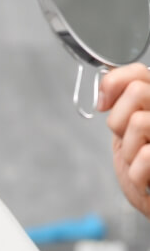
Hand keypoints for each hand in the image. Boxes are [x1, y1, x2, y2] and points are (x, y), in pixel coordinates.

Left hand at [98, 63, 149, 218]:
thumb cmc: (146, 167)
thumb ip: (121, 104)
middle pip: (137, 91)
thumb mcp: (128, 130)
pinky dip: (137, 173)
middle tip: (128, 139)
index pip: (138, 72)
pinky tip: (145, 178)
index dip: (113, 85)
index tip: (104, 105)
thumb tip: (104, 93)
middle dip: (119, 121)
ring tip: (140, 161)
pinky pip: (146, 155)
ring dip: (129, 150)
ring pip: (139, 122)